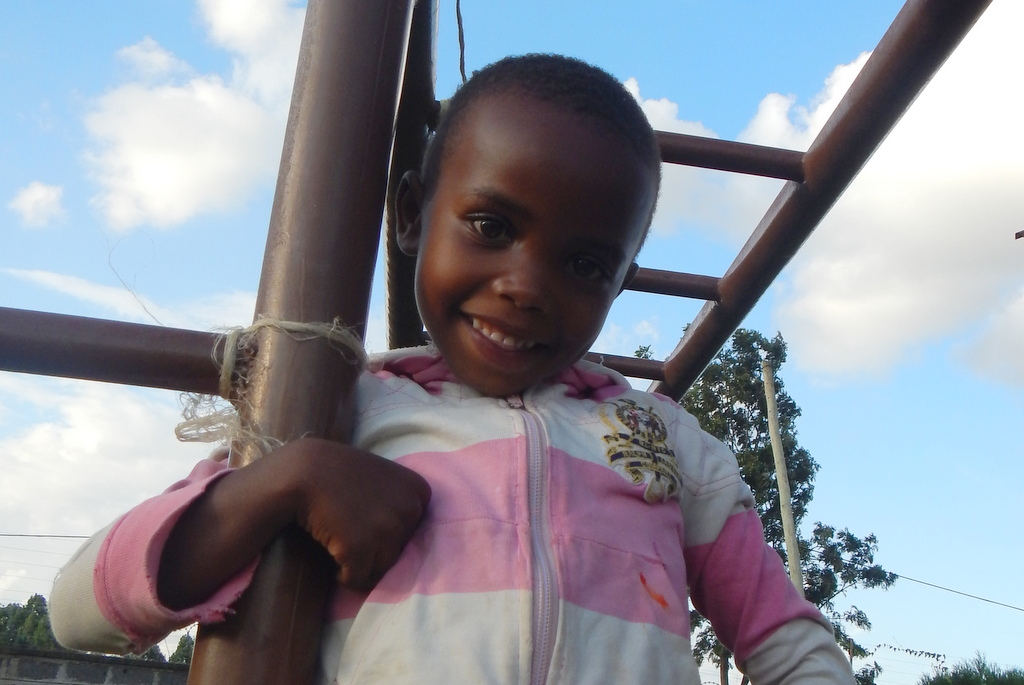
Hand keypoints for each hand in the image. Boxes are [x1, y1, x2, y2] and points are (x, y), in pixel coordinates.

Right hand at [278, 438, 431, 589]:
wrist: (302, 471)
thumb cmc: (340, 472)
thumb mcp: (385, 477)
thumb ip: (402, 502)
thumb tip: (412, 542)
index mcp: (420, 491)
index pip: (413, 531)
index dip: (386, 530)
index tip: (366, 516)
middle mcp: (410, 510)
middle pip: (399, 551)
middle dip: (374, 549)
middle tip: (350, 527)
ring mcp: (387, 530)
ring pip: (380, 568)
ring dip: (360, 562)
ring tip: (341, 538)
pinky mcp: (361, 549)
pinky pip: (358, 580)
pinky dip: (344, 575)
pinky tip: (332, 553)